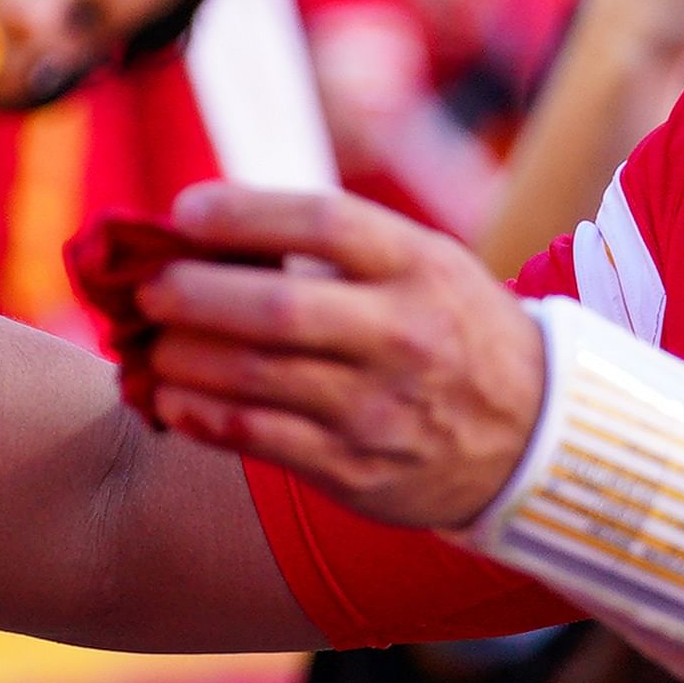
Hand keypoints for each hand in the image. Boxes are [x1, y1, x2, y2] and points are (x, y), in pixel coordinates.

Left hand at [134, 183, 546, 528]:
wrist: (533, 437)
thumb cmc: (449, 329)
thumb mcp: (421, 266)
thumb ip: (332, 248)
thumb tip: (208, 232)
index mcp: (419, 267)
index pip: (324, 222)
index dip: (244, 212)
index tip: (185, 212)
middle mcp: (402, 337)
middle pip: (276, 308)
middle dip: (193, 294)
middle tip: (150, 289)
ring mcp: (378, 409)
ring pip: (254, 378)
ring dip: (182, 357)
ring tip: (151, 342)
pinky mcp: (355, 470)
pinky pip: (256, 439)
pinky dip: (199, 416)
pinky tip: (170, 397)